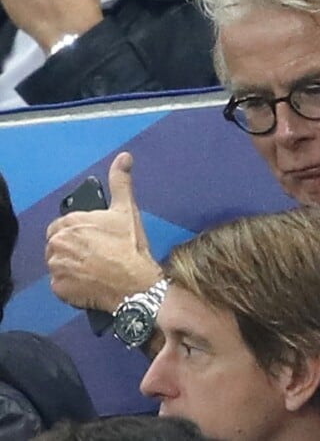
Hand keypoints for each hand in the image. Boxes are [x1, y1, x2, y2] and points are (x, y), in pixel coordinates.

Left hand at [46, 152, 163, 312]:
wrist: (134, 283)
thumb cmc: (130, 246)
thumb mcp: (127, 210)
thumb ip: (121, 182)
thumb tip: (124, 157)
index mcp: (72, 222)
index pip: (63, 225)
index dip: (80, 231)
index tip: (96, 238)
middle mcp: (59, 243)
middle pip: (58, 243)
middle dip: (74, 247)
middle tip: (97, 253)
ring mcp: (57, 267)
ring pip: (58, 263)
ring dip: (72, 265)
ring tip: (95, 267)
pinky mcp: (59, 288)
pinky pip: (60, 284)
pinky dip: (72, 284)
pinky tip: (90, 280)